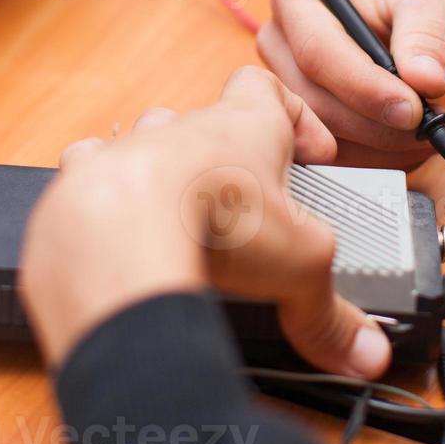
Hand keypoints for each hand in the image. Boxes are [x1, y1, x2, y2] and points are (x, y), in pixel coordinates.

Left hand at [19, 67, 392, 378]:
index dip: (290, 114)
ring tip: (175, 222)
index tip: (309, 151)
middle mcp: (179, 128)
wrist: (118, 230)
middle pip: (202, 124)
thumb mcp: (301, 265)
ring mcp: (123, 153)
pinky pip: (87, 181)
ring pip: (140, 144)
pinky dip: (101, 205)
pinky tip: (117, 239)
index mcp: (241, 126)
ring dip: (157, 175)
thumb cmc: (215, 219)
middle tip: (244, 209)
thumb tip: (367, 354)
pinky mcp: (77, 190)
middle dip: (222, 160)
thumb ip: (333, 314)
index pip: (266, 88)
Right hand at [258, 0, 444, 165]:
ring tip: (430, 137)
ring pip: (321, 130)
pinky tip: (410, 146)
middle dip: (374, 125)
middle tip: (430, 129)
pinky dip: (375, 155)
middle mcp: (278, 39)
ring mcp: (284, 80)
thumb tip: (425, 81)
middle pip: (314, 98)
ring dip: (379, 146)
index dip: (364, 88)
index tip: (412, 109)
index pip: (318, 51)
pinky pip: (331, 146)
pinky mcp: (301, 112)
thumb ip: (426, 34)